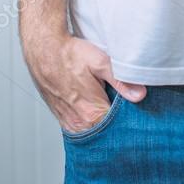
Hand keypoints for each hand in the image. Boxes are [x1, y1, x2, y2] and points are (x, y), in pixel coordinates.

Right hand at [22, 31, 146, 132]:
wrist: (43, 51)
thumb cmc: (69, 55)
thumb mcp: (99, 63)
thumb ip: (121, 81)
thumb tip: (140, 95)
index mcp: (92, 113)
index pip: (119, 129)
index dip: (131, 122)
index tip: (137, 114)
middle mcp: (79, 123)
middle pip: (107, 133)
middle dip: (119, 124)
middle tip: (126, 110)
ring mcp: (70, 123)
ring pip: (94, 132)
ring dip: (104, 124)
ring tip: (111, 109)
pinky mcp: (63, 119)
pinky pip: (82, 128)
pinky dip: (91, 123)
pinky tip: (96, 111)